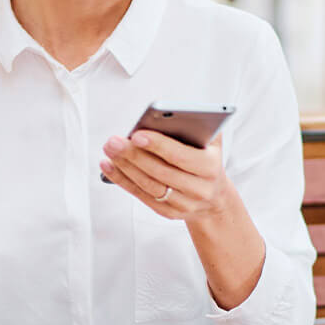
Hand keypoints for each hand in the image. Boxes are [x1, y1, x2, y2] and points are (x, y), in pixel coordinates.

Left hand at [99, 131, 232, 220]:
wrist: (216, 197)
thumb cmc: (207, 159)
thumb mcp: (211, 142)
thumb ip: (199, 126)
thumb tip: (172, 113)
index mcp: (210, 168)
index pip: (179, 156)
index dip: (157, 145)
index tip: (136, 134)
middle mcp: (199, 189)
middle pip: (160, 171)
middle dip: (133, 155)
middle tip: (113, 141)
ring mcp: (184, 204)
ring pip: (148, 185)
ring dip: (124, 167)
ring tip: (109, 150)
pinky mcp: (169, 212)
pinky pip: (142, 195)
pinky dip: (122, 180)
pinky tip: (108, 166)